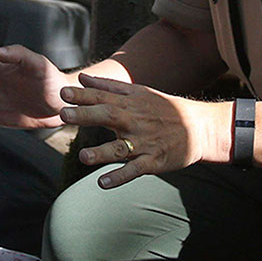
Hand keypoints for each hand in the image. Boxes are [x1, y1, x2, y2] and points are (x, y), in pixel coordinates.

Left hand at [59, 72, 222, 187]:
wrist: (199, 127)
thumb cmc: (163, 108)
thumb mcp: (138, 92)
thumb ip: (108, 87)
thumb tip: (82, 77)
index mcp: (129, 103)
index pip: (102, 97)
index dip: (82, 95)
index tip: (62, 92)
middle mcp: (135, 121)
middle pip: (108, 116)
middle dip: (86, 115)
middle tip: (64, 114)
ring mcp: (144, 142)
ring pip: (120, 148)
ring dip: (101, 153)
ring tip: (83, 156)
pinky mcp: (153, 161)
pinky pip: (135, 170)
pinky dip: (120, 177)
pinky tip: (102, 183)